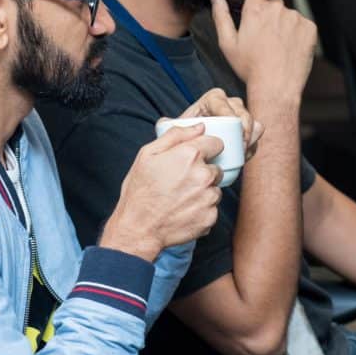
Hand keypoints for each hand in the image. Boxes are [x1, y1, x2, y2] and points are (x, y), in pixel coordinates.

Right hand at [100, 124, 223, 260]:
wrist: (138, 228)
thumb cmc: (140, 191)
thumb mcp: (147, 154)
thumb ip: (175, 135)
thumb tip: (199, 126)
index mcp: (190, 156)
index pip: (217, 143)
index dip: (206, 148)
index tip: (196, 157)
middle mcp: (204, 176)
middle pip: (217, 168)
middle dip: (203, 172)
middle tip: (182, 181)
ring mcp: (209, 198)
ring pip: (215, 189)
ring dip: (203, 192)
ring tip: (181, 197)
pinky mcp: (210, 217)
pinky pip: (211, 208)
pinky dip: (201, 209)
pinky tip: (183, 210)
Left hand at [173, 87, 263, 158]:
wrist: (191, 152)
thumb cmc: (182, 139)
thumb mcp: (171, 131)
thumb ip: (167, 126)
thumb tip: (165, 122)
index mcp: (211, 100)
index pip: (221, 101)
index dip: (228, 113)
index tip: (230, 127)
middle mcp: (227, 106)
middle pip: (241, 111)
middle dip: (244, 128)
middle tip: (241, 145)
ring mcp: (239, 119)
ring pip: (252, 123)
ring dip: (250, 138)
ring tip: (243, 152)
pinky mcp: (246, 133)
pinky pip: (255, 137)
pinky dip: (252, 146)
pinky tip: (245, 155)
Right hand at [211, 0, 316, 102]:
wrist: (276, 88)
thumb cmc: (249, 68)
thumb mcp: (228, 44)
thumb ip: (221, 16)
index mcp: (254, 11)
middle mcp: (276, 9)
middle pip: (274, 3)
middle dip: (270, 15)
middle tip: (265, 39)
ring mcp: (294, 18)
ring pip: (288, 16)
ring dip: (284, 26)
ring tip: (278, 48)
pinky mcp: (309, 28)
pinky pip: (302, 25)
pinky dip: (297, 34)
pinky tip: (290, 50)